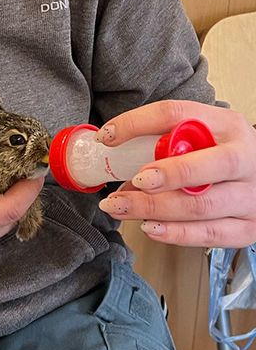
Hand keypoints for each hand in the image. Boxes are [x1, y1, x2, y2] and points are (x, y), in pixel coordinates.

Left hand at [94, 99, 255, 246]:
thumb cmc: (216, 154)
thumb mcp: (197, 134)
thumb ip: (161, 142)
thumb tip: (113, 161)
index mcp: (227, 125)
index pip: (180, 115)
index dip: (139, 124)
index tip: (107, 137)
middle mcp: (245, 158)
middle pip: (211, 166)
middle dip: (168, 175)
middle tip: (134, 180)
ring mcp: (251, 195)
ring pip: (203, 206)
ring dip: (154, 209)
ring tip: (119, 207)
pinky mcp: (249, 226)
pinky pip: (210, 234)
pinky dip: (175, 233)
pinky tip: (149, 228)